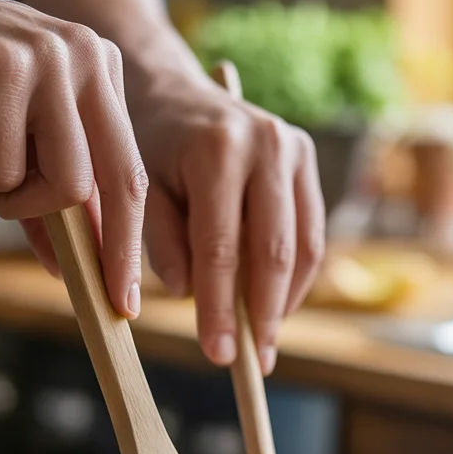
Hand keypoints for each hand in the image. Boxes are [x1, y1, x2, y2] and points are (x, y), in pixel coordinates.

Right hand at [0, 0, 145, 316]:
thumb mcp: (14, 140)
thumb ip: (47, 192)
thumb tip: (73, 265)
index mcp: (103, 70)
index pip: (130, 170)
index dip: (130, 239)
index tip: (125, 297)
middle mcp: (90, 57)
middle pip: (118, 181)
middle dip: (106, 249)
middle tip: (94, 296)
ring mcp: (52, 58)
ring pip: (64, 184)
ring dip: (11, 198)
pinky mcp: (6, 67)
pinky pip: (5, 169)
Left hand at [129, 72, 325, 373]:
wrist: (171, 91)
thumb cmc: (148, 146)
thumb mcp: (140, 190)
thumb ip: (161, 241)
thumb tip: (187, 292)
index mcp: (218, 149)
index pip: (222, 247)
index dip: (220, 307)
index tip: (217, 353)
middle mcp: (266, 143)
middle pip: (274, 250)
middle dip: (261, 314)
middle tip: (250, 361)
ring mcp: (294, 148)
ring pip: (303, 245)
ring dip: (286, 302)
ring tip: (265, 343)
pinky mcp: (306, 159)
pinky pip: (312, 233)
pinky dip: (297, 277)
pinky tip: (275, 307)